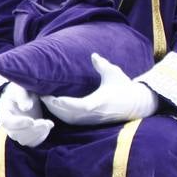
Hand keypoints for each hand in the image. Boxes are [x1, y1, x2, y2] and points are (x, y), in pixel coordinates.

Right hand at [0, 82, 52, 147]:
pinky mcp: (26, 134)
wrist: (28, 93)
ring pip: (23, 140)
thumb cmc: (23, 88)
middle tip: (46, 123)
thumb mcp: (21, 87)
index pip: (6, 122)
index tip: (32, 120)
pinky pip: (31, 142)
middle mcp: (7, 123)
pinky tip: (48, 127)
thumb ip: (22, 96)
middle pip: (15, 134)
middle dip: (32, 130)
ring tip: (49, 123)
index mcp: (2, 110)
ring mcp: (16, 130)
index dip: (18, 123)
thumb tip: (25, 108)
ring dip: (37, 134)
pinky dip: (40, 137)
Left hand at [41, 53, 159, 125]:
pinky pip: (71, 120)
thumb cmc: (125, 87)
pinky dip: (61, 114)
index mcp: (97, 103)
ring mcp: (91, 120)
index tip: (48, 95)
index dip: (60, 102)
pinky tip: (54, 107)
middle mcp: (92, 114)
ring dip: (55, 111)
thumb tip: (93, 55)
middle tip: (39, 95)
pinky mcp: (90, 122)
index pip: (74, 105)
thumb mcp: (114, 74)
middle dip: (52, 105)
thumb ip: (102, 65)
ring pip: (67, 118)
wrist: (136, 104)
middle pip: (66, 114)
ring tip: (44, 100)